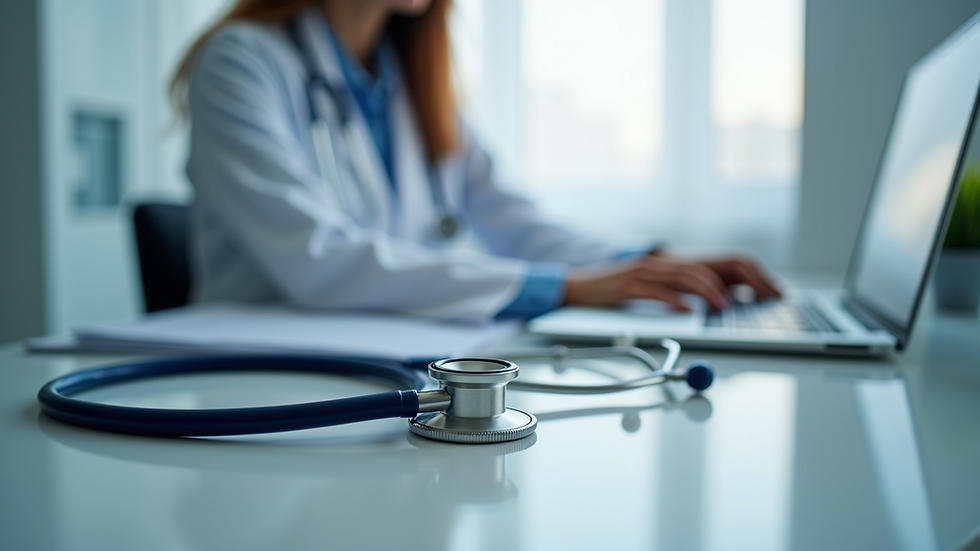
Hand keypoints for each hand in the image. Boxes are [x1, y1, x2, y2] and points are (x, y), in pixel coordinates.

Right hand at [563, 253, 780, 310]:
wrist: (579, 286)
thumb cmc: (617, 291)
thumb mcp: (653, 287)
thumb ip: (680, 290)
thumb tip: (716, 301)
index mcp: (671, 263)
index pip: (717, 262)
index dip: (745, 274)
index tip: (767, 290)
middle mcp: (661, 262)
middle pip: (705, 267)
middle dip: (731, 283)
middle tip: (751, 299)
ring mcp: (644, 271)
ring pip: (683, 276)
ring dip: (705, 291)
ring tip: (720, 305)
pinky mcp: (628, 284)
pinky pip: (656, 291)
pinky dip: (673, 301)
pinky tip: (686, 311)